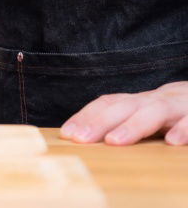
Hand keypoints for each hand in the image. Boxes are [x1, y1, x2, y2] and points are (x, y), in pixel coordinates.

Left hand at [60, 81, 187, 144]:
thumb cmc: (176, 113)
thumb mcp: (148, 114)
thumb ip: (125, 122)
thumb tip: (87, 138)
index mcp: (140, 102)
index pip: (108, 104)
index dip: (86, 116)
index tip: (67, 134)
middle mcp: (155, 100)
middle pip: (124, 106)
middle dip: (99, 122)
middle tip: (80, 139)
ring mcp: (179, 106)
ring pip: (155, 111)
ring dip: (134, 126)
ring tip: (115, 141)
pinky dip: (184, 129)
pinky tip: (173, 142)